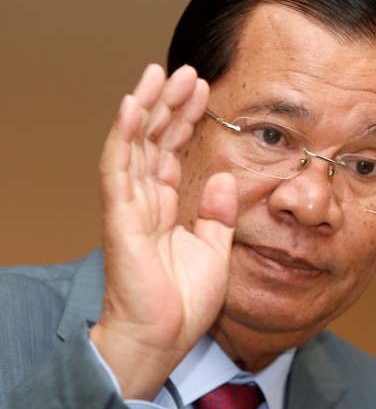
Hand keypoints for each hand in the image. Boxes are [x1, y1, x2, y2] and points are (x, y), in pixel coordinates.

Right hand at [90, 64, 236, 399]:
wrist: (165, 337)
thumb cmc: (185, 300)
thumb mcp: (214, 249)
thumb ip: (218, 213)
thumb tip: (224, 178)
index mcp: (166, 206)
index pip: (173, 151)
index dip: (186, 120)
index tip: (203, 90)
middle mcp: (145, 200)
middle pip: (153, 140)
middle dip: (169, 104)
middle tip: (186, 70)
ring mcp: (129, 206)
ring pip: (134, 144)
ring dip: (147, 107)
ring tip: (160, 73)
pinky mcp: (120, 218)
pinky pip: (119, 169)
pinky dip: (125, 136)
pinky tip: (135, 107)